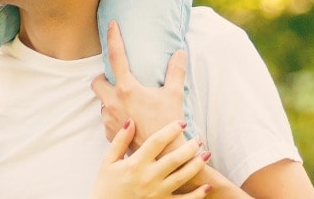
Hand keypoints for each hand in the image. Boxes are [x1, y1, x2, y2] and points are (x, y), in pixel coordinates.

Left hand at [90, 22, 187, 148]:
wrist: (163, 154)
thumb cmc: (169, 123)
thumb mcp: (174, 95)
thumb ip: (176, 71)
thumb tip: (180, 52)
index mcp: (126, 88)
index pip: (116, 56)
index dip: (113, 38)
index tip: (110, 24)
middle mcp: (112, 102)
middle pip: (96, 82)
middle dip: (103, 79)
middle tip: (117, 80)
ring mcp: (108, 118)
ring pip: (101, 103)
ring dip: (110, 100)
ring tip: (128, 103)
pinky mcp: (108, 133)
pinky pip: (106, 120)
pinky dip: (115, 117)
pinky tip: (130, 120)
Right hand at [94, 119, 210, 198]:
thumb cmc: (106, 185)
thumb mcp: (108, 161)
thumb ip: (120, 141)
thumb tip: (130, 121)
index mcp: (135, 164)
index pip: (156, 142)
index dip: (171, 130)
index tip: (181, 122)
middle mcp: (148, 177)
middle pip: (174, 158)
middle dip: (189, 147)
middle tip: (199, 138)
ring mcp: (157, 192)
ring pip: (182, 177)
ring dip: (197, 165)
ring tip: (207, 154)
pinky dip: (198, 194)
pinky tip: (208, 186)